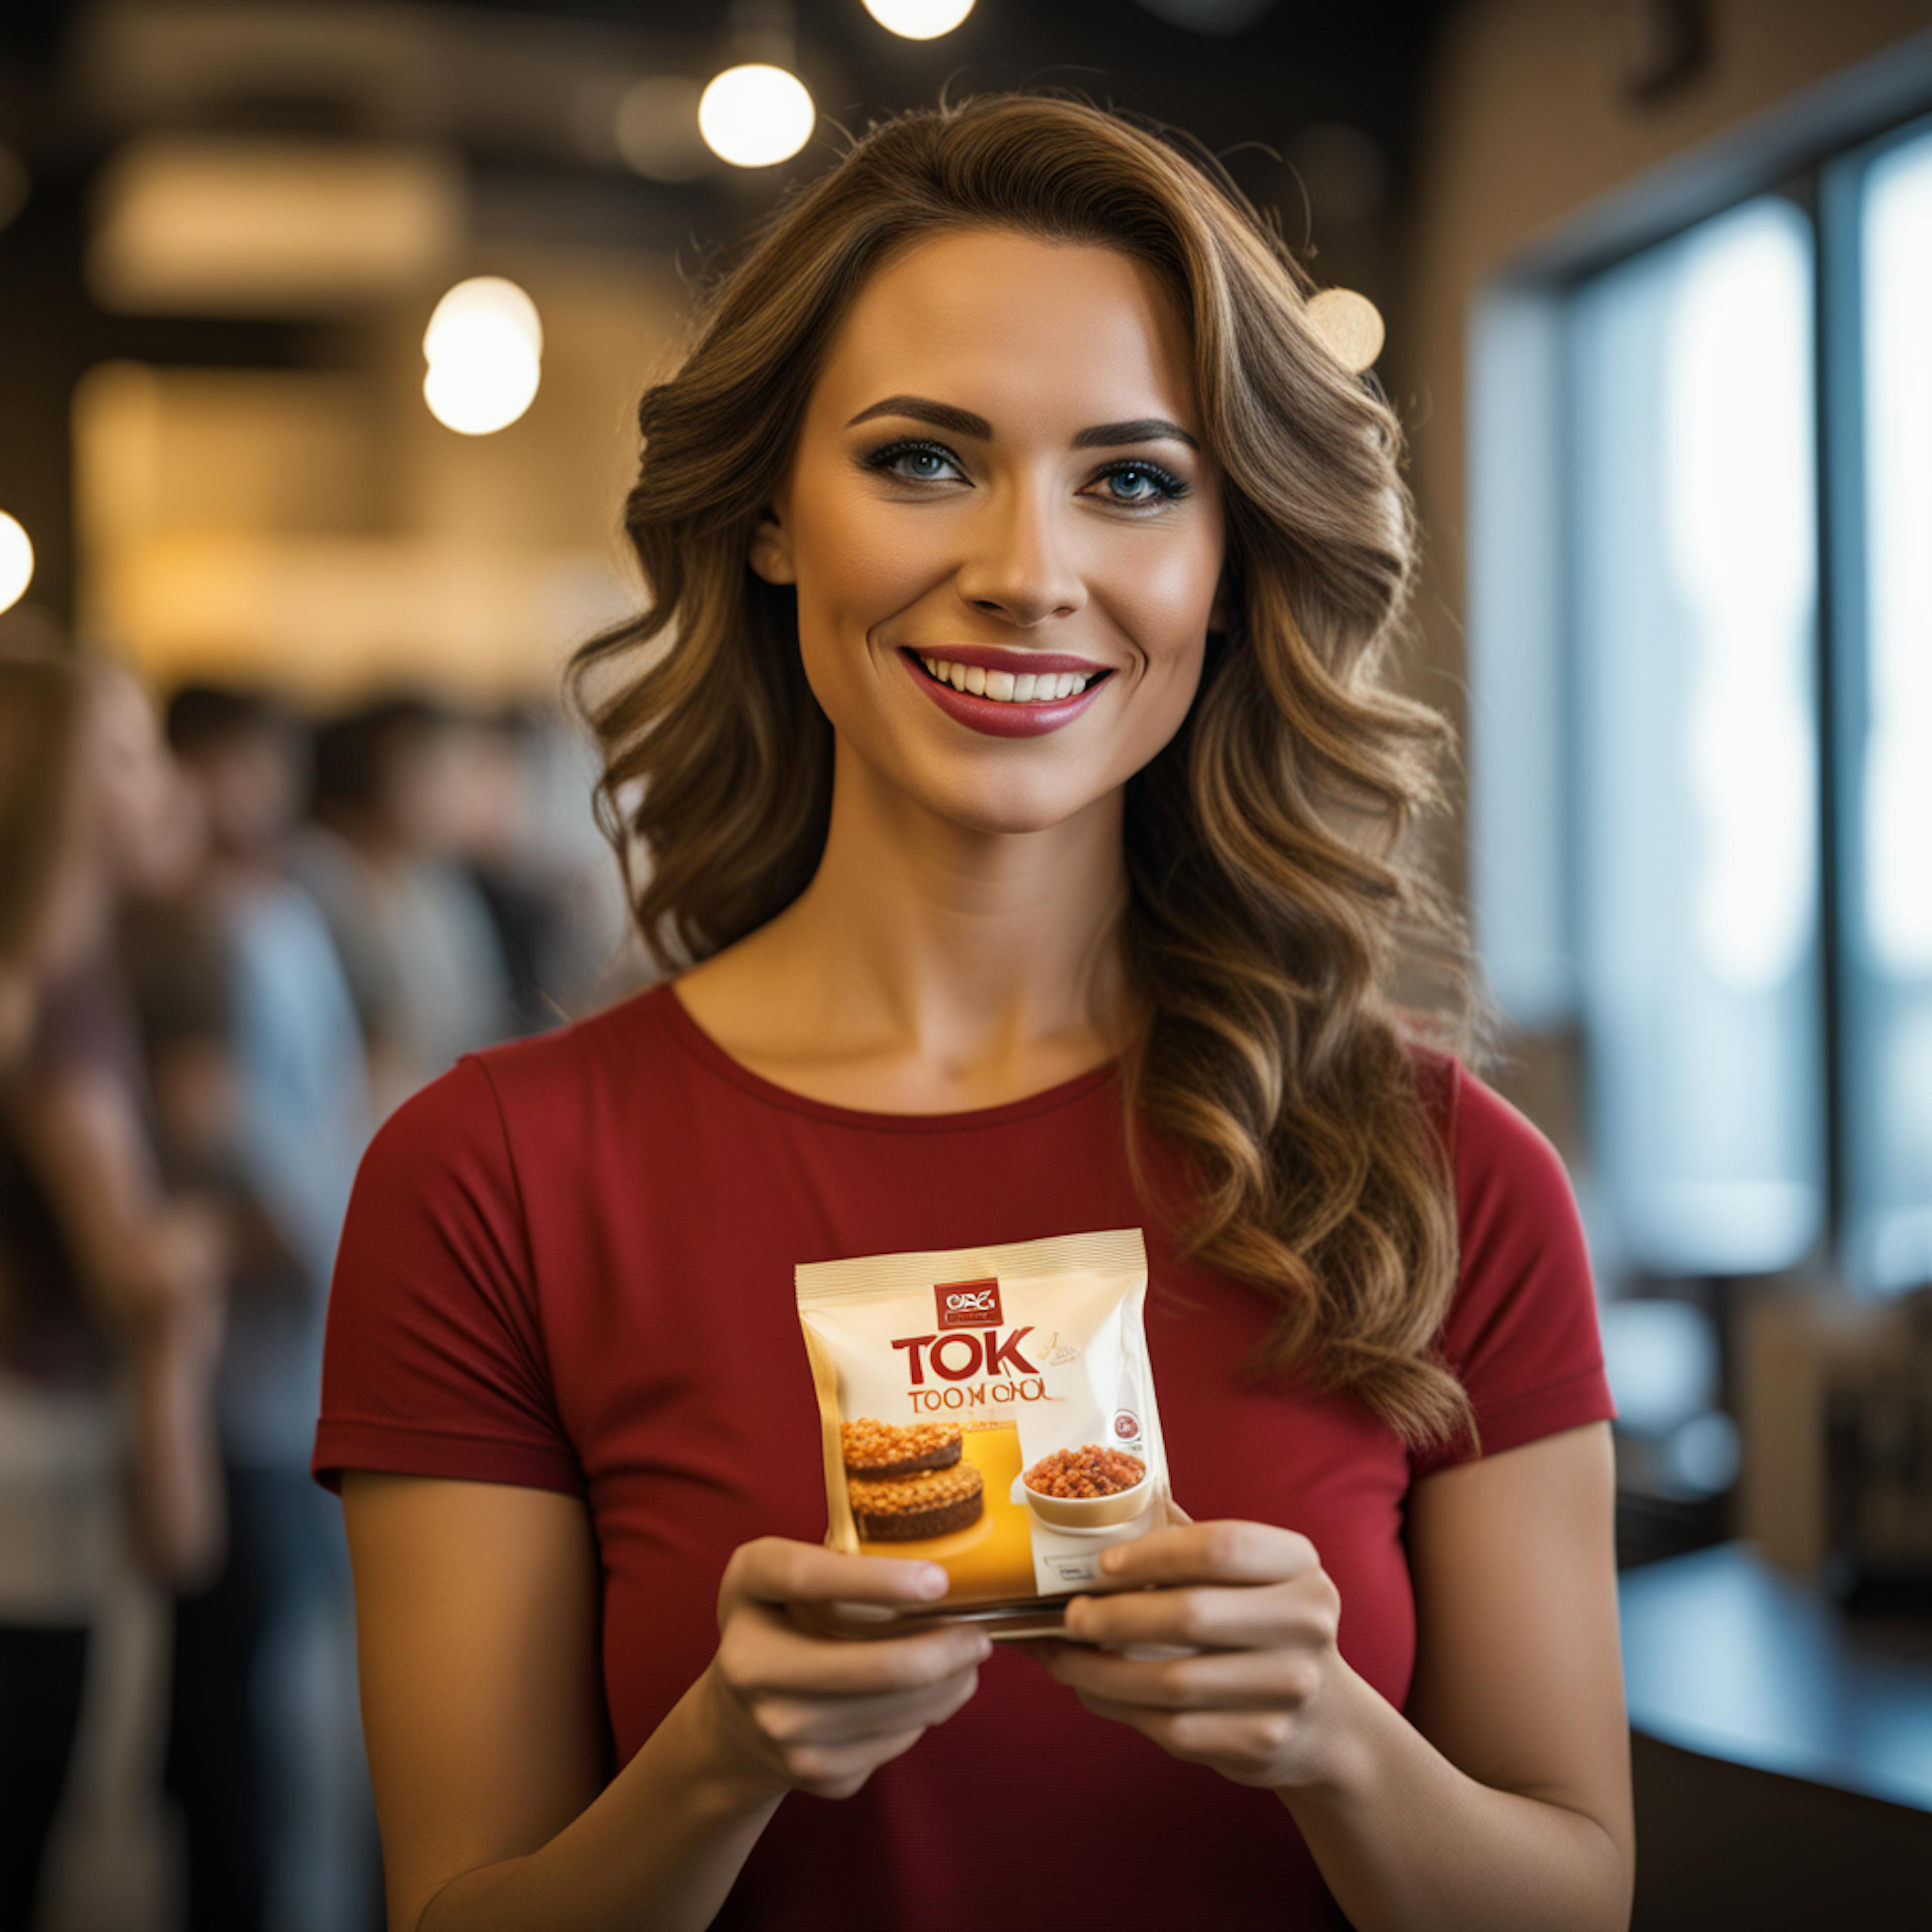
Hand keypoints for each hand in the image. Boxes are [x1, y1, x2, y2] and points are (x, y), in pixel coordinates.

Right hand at [698, 1538, 991, 1803]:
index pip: (807, 1577)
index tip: (939, 1580)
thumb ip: (834, 1557)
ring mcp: (780, 1729)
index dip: (877, 1580)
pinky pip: (893, 1743)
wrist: (735, 1722)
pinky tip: (931, 1696)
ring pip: (896, 1711)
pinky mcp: (811, 1772)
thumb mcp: (779, 1575)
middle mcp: (751, 1665)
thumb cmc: (777, 1624)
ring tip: (968, 1662)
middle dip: (947, 1650)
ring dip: (950, 1686)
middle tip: (980, 1635)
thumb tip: (936, 1566)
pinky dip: (925, 1717)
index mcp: (747, 1589)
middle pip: (875, 1666)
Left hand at [1027, 1517, 1354, 1793]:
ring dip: (1102, 1671)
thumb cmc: (1262, 1628)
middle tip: (1070, 1616)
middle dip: (1114, 1615)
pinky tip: (1095, 1692)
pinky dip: (1121, 1710)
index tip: (1101, 1565)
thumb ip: (1189, 1543)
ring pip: (1173, 1680)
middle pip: (1191, 1613)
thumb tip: (1107, 1508)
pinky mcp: (1264, 1741)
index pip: (1218, 1546)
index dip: (1152, 1553)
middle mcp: (1305, 1622)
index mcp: (1297, 1565)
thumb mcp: (1249, 1577)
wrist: (1324, 1721)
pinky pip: (1175, 1728)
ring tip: (1063, 1658)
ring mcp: (1290, 1687)